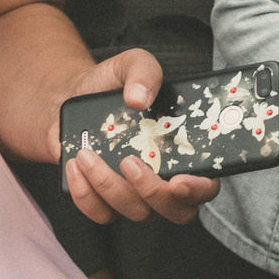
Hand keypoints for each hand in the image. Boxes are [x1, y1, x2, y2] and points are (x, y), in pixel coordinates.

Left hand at [50, 49, 220, 226]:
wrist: (72, 98)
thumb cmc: (111, 86)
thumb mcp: (131, 65)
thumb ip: (144, 71)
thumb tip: (140, 98)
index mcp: (183, 150)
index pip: (206, 184)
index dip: (199, 189)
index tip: (179, 181)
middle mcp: (165, 178)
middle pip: (177, 211)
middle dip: (152, 192)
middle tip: (128, 161)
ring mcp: (135, 195)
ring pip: (136, 211)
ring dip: (109, 186)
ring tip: (87, 154)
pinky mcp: (105, 201)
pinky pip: (101, 213)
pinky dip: (85, 194)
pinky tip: (75, 164)